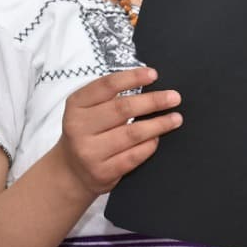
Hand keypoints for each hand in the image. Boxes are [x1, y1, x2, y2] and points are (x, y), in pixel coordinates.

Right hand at [57, 67, 181, 195]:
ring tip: (175, 118)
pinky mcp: (102, 171)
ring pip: (132, 133)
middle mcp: (78, 127)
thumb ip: (108, 98)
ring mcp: (89, 151)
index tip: (153, 74)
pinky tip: (157, 139)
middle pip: (122, 109)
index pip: (106, 86)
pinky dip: (150, 145)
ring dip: (158, 124)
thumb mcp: (86, 111)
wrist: (70, 172)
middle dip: (153, 101)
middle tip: (174, 97)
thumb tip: (148, 86)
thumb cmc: (86, 134)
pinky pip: (134, 155)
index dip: (132, 78)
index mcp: (76, 106)